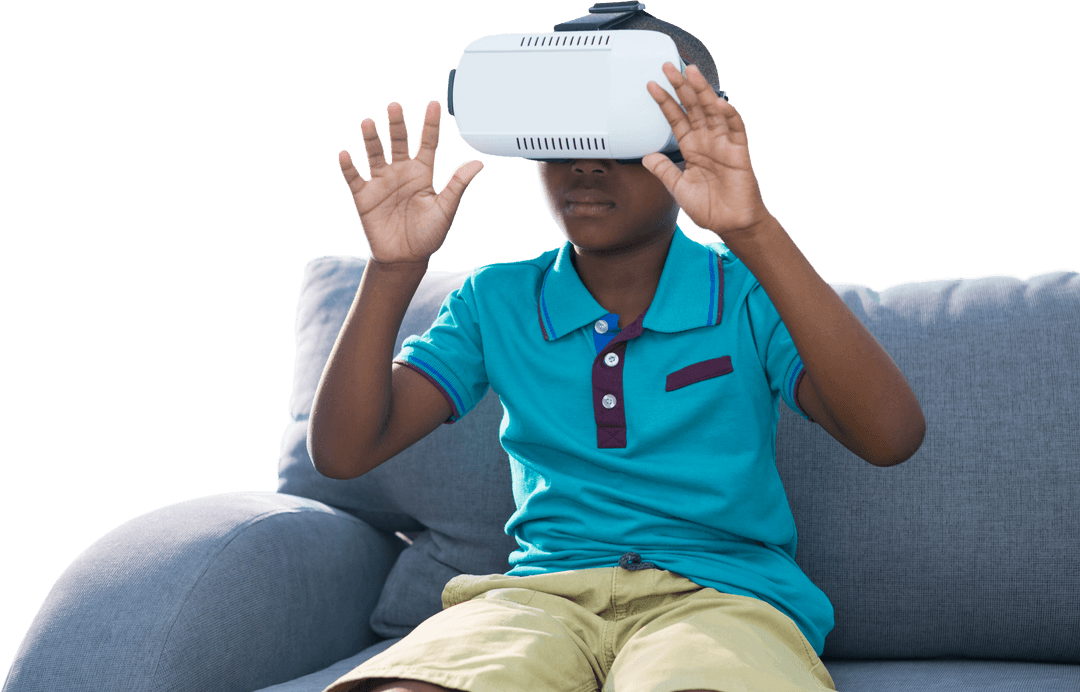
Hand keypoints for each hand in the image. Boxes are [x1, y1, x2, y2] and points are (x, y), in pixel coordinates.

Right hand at [339, 100, 483, 263]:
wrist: (405, 258)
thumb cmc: (428, 234)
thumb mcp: (445, 209)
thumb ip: (458, 185)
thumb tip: (478, 163)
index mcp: (423, 172)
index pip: (428, 143)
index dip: (430, 124)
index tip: (433, 104)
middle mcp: (401, 172)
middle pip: (399, 142)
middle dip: (397, 125)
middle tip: (395, 106)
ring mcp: (382, 182)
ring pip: (375, 154)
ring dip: (371, 139)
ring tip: (367, 123)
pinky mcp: (364, 196)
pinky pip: (354, 178)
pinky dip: (349, 167)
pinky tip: (345, 154)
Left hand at [641, 63, 773, 241]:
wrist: (731, 224)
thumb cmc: (709, 208)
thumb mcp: (678, 188)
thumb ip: (664, 170)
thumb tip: (646, 157)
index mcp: (692, 148)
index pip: (676, 119)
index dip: (665, 102)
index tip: (651, 86)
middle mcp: (707, 142)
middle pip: (693, 108)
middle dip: (681, 87)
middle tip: (669, 67)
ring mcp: (723, 144)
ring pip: (712, 111)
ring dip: (702, 91)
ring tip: (692, 73)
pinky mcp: (738, 152)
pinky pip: (735, 129)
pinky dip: (728, 114)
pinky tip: (718, 102)